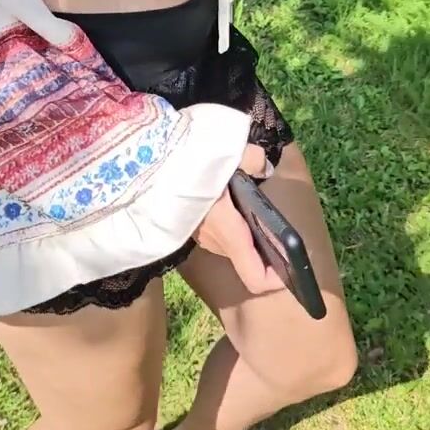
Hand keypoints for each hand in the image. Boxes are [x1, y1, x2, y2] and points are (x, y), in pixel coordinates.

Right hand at [193, 145, 283, 295]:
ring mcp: (197, 234)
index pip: (255, 278)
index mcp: (228, 230)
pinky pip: (213, 228)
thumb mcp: (227, 152)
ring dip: (239, 224)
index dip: (275, 278)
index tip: (286, 260)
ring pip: (229, 239)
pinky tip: (217, 188)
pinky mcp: (184, 223)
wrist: (142, 159)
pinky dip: (223, 216)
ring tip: (238, 189)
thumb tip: (264, 166)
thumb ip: (253, 159)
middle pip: (245, 255)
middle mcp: (214, 240)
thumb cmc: (187, 161)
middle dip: (259, 238)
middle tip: (264, 204)